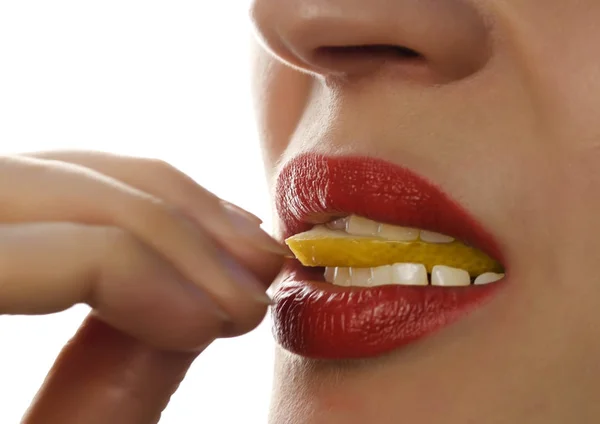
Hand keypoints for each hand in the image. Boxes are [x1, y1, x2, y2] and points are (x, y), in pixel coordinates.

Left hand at [0, 151, 285, 423]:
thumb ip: (105, 405)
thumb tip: (200, 313)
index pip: (31, 250)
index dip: (144, 272)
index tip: (229, 319)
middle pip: (43, 185)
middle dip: (169, 225)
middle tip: (256, 270)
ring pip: (53, 170)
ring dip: (163, 204)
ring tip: (240, 250)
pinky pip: (49, 189)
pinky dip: (128, 203)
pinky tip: (189, 236)